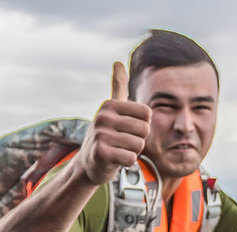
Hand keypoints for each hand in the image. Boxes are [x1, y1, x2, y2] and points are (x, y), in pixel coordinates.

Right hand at [76, 62, 151, 184]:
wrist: (89, 164)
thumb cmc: (107, 135)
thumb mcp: (112, 110)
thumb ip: (118, 87)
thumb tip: (118, 62)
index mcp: (110, 104)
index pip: (147, 113)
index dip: (142, 125)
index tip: (127, 129)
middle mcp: (103, 116)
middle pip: (144, 130)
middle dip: (138, 140)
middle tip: (123, 142)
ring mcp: (100, 134)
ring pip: (139, 145)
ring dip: (132, 152)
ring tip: (118, 150)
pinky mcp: (101, 153)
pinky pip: (131, 158)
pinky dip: (127, 162)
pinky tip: (116, 160)